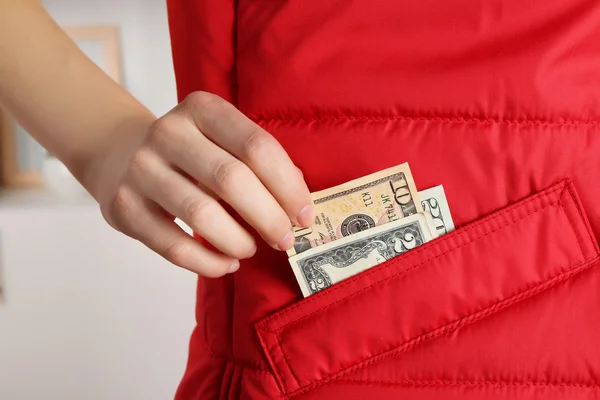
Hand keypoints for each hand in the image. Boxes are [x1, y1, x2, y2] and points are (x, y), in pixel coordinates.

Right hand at [85, 91, 313, 276]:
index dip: (288, 186)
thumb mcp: (223, 140)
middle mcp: (168, 132)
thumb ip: (260, 165)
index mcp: (202, 108)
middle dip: (269, 217)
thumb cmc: (191, 153)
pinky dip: (208, 263)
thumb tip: (298, 206)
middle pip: (231, 179)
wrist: (121, 155)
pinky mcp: (123, 207)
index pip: (256, 146)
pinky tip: (226, 264)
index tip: (304, 216)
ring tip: (251, 249)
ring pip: (201, 215)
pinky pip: (173, 246)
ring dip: (238, 241)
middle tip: (285, 240)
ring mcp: (141, 169)